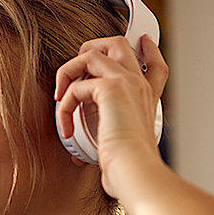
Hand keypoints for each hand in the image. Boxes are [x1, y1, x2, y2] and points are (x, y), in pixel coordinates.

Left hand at [53, 35, 168, 197]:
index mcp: (146, 98)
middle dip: (90, 49)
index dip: (147, 50)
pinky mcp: (111, 88)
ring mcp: (127, 82)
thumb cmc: (128, 168)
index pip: (153, 65)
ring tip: (60, 98)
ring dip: (67, 72)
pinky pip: (75, 87)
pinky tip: (66, 129)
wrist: (135, 171)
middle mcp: (139, 85)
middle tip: (73, 73)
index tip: (141, 42)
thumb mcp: (119, 148)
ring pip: (90, 53)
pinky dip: (64, 107)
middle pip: (118, 43)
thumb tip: (77, 157)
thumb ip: (105, 140)